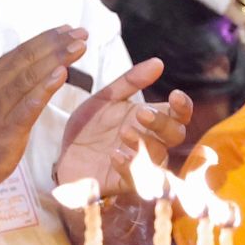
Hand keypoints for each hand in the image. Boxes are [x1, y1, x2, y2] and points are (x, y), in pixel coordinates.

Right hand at [0, 26, 88, 191]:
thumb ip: (10, 82)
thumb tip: (38, 66)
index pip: (21, 52)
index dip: (46, 39)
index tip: (67, 29)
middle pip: (27, 59)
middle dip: (56, 44)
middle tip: (81, 33)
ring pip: (30, 77)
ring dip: (56, 59)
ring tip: (78, 48)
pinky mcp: (7, 128)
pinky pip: (28, 105)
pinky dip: (45, 88)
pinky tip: (61, 75)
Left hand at [54, 59, 193, 196]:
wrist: (62, 152)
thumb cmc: (88, 126)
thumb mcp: (104, 99)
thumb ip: (130, 82)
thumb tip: (158, 62)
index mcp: (149, 119)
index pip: (178, 114)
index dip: (182, 106)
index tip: (174, 94)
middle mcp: (150, 141)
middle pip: (175, 135)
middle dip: (162, 123)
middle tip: (140, 113)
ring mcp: (139, 163)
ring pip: (160, 157)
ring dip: (145, 143)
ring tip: (124, 132)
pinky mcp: (123, 182)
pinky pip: (135, 179)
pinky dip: (128, 166)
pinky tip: (115, 155)